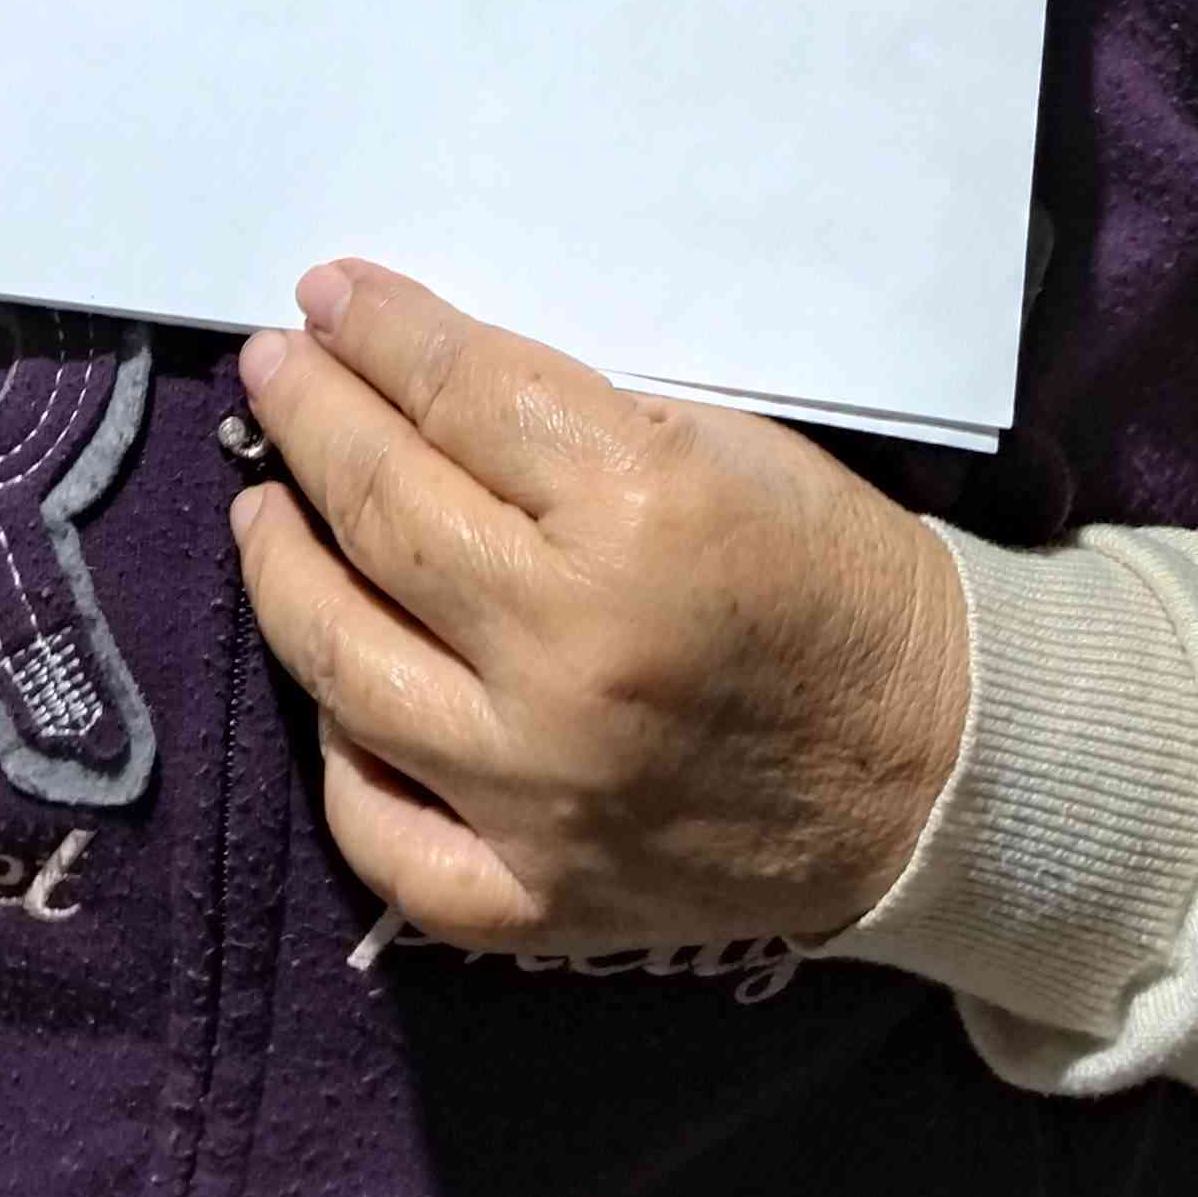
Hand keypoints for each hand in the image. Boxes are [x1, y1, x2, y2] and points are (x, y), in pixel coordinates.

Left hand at [230, 259, 970, 957]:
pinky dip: (339, 756)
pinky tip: (330, 691)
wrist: (933, 766)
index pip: (457, 395)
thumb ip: (568, 416)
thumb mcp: (723, 444)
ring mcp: (541, 790)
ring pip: (342, 664)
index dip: (378, 331)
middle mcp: (571, 655)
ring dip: (282, 567)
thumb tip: (417, 371)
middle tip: (275, 371)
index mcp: (638, 515)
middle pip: (382, 512)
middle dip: (311, 420)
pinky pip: (382, 834)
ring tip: (264, 506)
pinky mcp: (537, 897)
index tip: (326, 299)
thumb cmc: (832, 577)